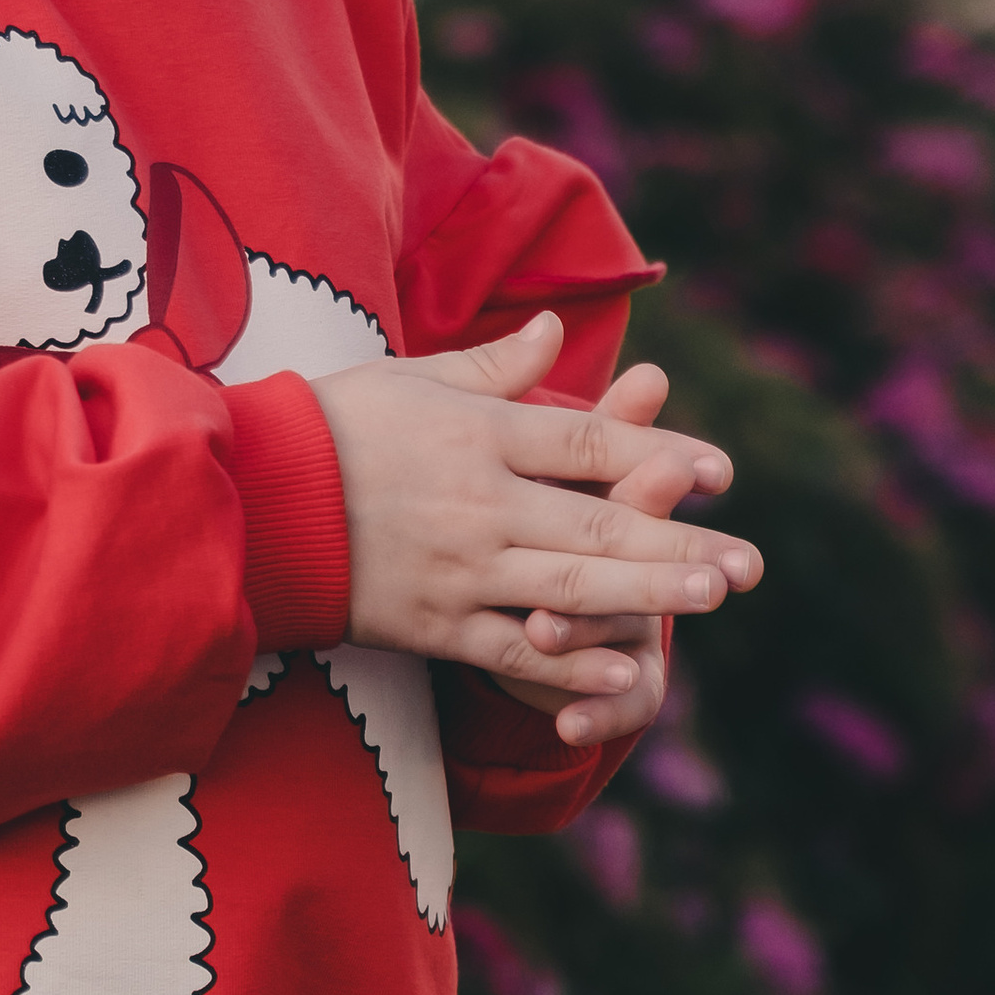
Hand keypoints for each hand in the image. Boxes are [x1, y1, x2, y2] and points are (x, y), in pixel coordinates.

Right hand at [315, 315, 756, 722]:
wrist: (246, 501)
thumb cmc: (327, 427)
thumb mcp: (407, 378)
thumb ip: (491, 369)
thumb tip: (557, 331)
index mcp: (475, 434)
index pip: (584, 440)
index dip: (656, 448)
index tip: (722, 469)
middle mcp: (477, 501)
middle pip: (596, 519)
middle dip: (679, 540)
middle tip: (748, 560)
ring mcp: (457, 568)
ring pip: (570, 584)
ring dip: (648, 592)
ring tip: (712, 596)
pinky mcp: (430, 624)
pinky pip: (512, 648)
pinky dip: (570, 656)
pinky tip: (624, 663)